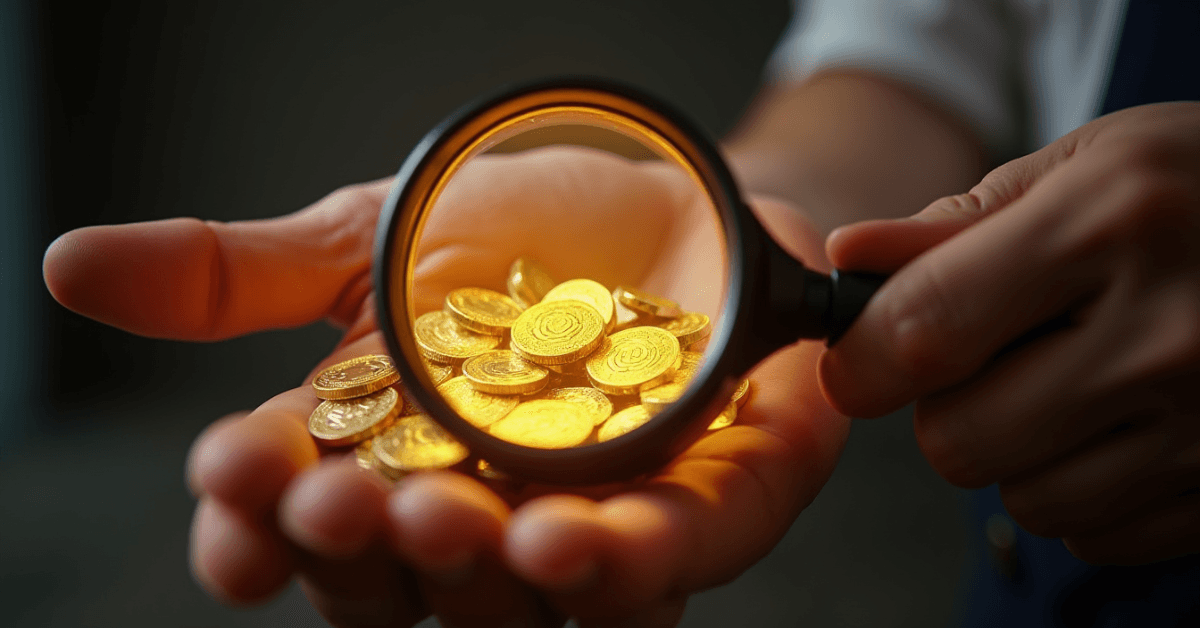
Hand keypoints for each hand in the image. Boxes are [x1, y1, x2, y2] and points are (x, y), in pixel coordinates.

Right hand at [44, 147, 847, 625]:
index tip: (231, 477)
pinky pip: (654, 578)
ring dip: (471, 572)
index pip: (288, 523)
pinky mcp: (692, 524)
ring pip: (512, 604)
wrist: (677, 202)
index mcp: (374, 464)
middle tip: (331, 494)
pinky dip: (615, 572)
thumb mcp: (365, 241)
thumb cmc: (518, 232)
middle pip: (389, 583)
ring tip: (445, 518)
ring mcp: (578, 532)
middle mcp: (467, 518)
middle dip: (352, 547)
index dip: (249, 520)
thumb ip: (240, 275)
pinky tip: (575, 543)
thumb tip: (71, 265)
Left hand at [821, 103, 1199, 564]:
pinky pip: (1097, 534)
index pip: (928, 330)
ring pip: (1026, 498)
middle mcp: (1168, 334)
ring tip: (1075, 381)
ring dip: (1020, 451)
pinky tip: (1125, 422)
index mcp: (1114, 224)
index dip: (864, 357)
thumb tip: (850, 260)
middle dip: (946, 407)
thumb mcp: (1089, 167)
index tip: (859, 359)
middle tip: (991, 359)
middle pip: (959, 441)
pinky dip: (1087, 487)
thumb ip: (959, 223)